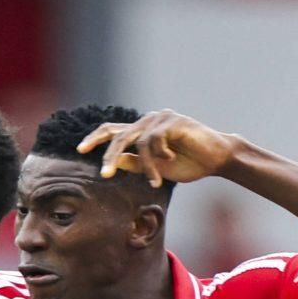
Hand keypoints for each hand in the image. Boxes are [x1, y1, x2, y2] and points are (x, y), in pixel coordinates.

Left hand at [78, 110, 241, 187]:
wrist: (217, 158)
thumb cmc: (188, 163)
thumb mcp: (156, 168)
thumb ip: (136, 164)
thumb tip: (115, 163)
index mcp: (142, 131)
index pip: (112, 131)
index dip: (95, 139)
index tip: (80, 150)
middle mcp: (148, 121)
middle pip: (118, 135)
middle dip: (109, 156)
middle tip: (104, 175)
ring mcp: (161, 118)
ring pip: (138, 142)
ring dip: (146, 166)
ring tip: (155, 180)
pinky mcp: (174, 121)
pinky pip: (155, 140)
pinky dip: (159, 156)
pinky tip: (171, 159)